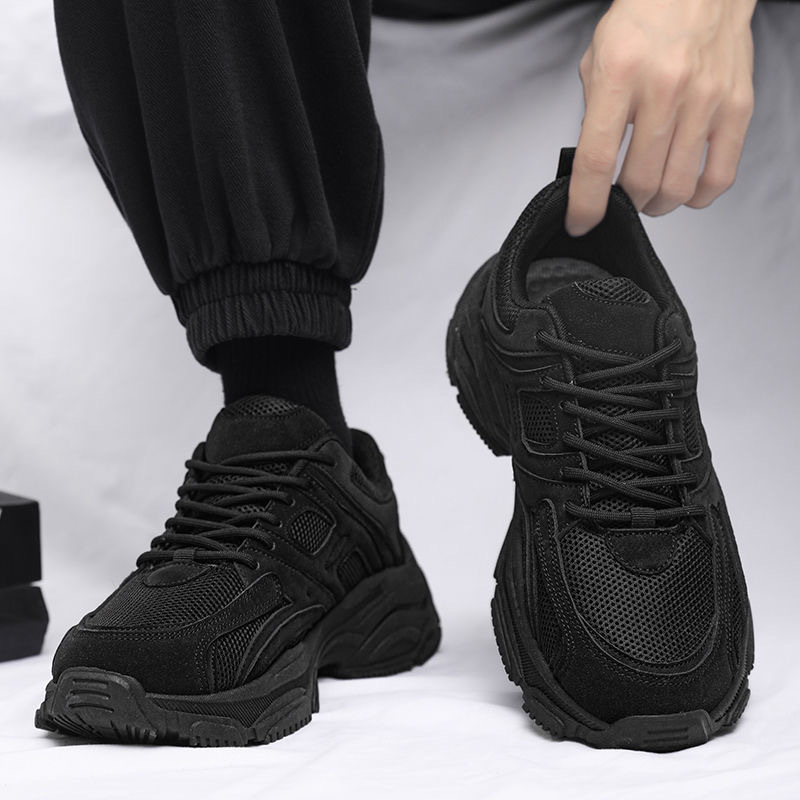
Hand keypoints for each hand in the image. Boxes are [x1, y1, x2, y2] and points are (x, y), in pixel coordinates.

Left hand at [565, 0, 756, 236]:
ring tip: (648, 198)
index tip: (580, 222)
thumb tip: (591, 168)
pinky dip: (698, 197)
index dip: (585, 203)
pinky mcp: (737, 107)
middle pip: (640, 181)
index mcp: (621, 74)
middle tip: (618, 201)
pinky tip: (684, 190)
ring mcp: (706, 99)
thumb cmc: (646, 18)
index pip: (596, 160)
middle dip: (622, 205)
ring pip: (677, 187)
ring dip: (656, 205)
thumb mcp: (599, 58)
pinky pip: (720, 175)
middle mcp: (666, 86)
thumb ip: (593, 114)